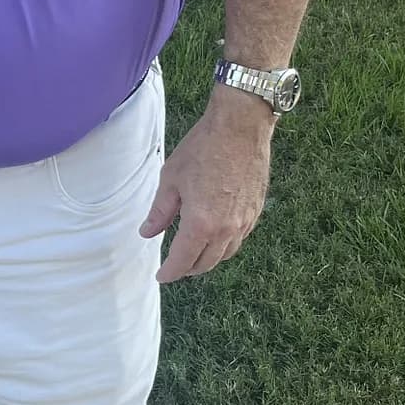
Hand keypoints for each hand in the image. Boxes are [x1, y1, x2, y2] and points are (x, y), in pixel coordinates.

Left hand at [140, 90, 273, 283]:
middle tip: (174, 266)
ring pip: (225, 254)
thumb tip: (147, 233)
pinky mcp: (256, 212)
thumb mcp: (171, 179)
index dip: (169, 272)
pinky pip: (239, 239)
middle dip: (187, 269)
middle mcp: (226, 229)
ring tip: (193, 253)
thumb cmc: (203, 148)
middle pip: (206, 263)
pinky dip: (224, 244)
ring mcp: (245, 221)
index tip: (160, 276)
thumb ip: (160, 211)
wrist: (241, 127)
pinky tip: (214, 235)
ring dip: (207, 259)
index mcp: (201, 223)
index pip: (182, 261)